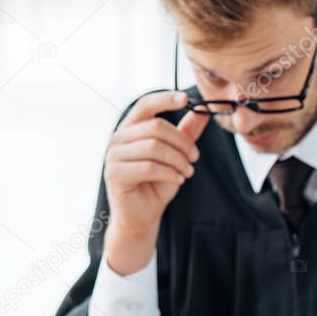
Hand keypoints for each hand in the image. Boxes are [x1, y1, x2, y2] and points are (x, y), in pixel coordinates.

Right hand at [103, 91, 210, 274]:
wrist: (142, 216)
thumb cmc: (156, 185)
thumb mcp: (176, 156)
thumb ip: (186, 133)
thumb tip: (203, 111)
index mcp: (130, 129)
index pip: (145, 105)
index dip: (165, 99)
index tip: (187, 99)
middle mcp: (117, 139)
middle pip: (154, 127)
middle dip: (181, 141)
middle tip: (195, 156)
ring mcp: (113, 157)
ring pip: (153, 147)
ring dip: (177, 159)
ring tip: (188, 171)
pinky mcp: (114, 174)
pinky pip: (148, 167)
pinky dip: (169, 172)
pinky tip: (179, 179)